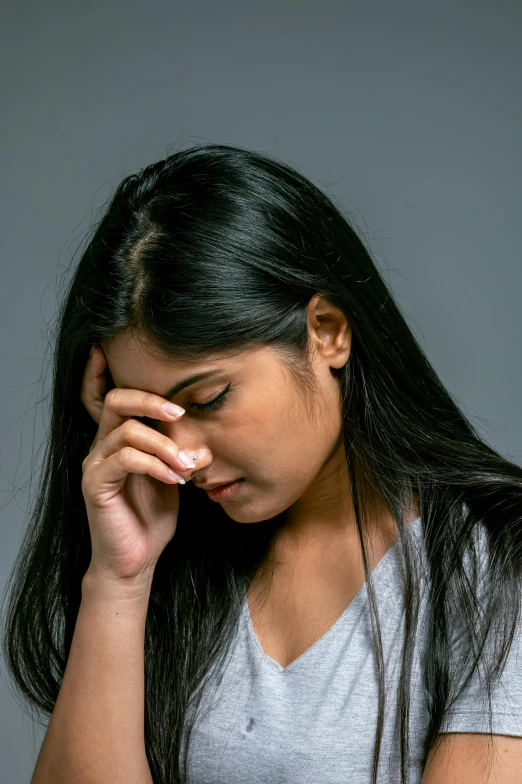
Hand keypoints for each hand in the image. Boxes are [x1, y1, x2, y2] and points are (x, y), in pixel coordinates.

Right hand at [79, 344, 195, 583]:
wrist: (136, 560)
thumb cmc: (153, 517)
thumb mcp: (173, 476)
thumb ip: (181, 452)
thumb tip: (205, 439)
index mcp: (119, 438)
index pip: (109, 397)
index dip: (106, 372)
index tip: (113, 350)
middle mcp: (102, 445)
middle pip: (116, 401)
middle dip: (150, 400)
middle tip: (179, 412)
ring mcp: (96, 464)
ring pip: (126, 431)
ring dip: (164, 445)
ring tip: (187, 466)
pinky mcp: (95, 485)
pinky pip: (125, 460)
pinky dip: (155, 465)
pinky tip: (174, 479)